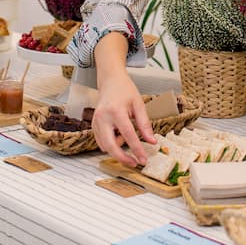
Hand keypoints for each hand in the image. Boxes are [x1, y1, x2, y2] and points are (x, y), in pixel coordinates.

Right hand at [91, 32, 155, 166]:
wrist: (110, 81)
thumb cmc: (125, 90)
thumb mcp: (139, 105)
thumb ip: (145, 124)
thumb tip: (152, 141)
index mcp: (116, 111)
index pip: (128, 135)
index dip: (137, 149)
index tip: (143, 159)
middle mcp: (103, 117)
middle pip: (111, 145)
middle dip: (122, 157)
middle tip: (134, 163)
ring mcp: (95, 122)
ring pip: (104, 146)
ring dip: (117, 150)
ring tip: (127, 139)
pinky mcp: (93, 125)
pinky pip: (101, 142)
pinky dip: (111, 144)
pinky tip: (119, 136)